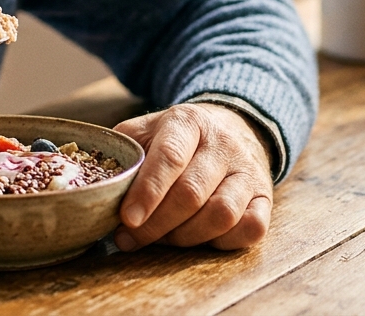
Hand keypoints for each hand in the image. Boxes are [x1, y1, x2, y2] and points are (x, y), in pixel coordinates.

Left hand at [112, 103, 273, 250]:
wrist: (232, 128)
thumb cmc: (178, 138)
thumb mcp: (147, 131)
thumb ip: (124, 154)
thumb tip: (98, 191)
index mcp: (188, 121)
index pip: (169, 156)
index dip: (148, 191)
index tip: (127, 219)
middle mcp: (223, 144)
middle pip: (191, 193)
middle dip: (156, 224)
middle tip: (131, 238)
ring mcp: (248, 171)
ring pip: (221, 214)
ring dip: (186, 236)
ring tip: (163, 238)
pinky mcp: (266, 197)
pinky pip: (250, 228)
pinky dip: (222, 242)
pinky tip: (199, 239)